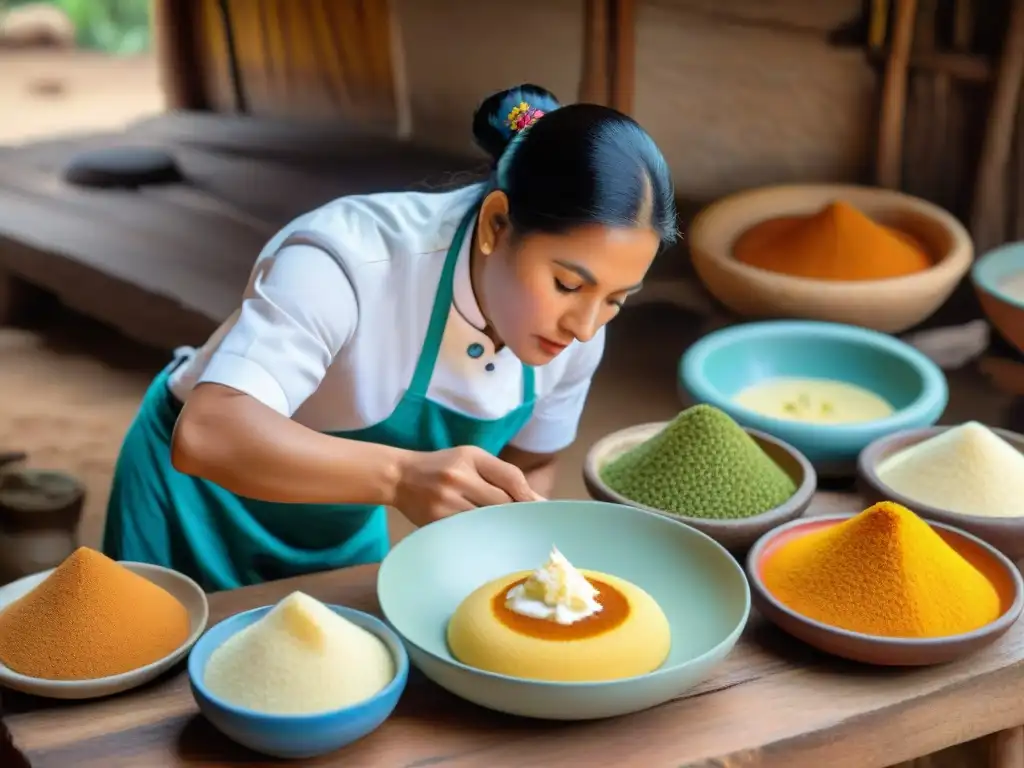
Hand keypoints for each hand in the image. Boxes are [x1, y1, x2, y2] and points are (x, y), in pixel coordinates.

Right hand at [393, 446, 543, 526]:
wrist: (399, 476)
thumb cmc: (442, 466)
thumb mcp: (470, 457)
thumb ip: (501, 474)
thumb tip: (535, 500)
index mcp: (470, 458)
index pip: (510, 477)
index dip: (528, 496)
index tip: (540, 509)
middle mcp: (458, 478)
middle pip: (501, 502)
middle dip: (516, 514)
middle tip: (528, 526)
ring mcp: (446, 502)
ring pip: (486, 520)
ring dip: (501, 527)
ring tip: (510, 534)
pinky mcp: (436, 521)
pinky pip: (468, 531)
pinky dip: (481, 535)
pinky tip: (488, 538)